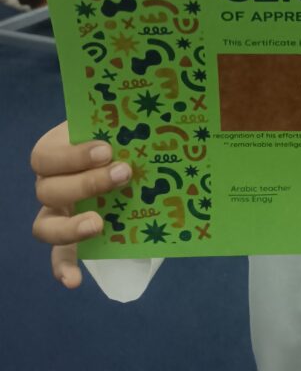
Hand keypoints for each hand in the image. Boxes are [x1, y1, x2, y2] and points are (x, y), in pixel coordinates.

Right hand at [31, 122, 132, 287]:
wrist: (122, 149)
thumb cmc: (118, 131)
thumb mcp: (118, 121)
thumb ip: (129, 120)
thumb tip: (161, 113)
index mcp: (55, 149)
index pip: (46, 155)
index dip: (72, 155)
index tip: (106, 149)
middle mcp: (50, 181)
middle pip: (48, 190)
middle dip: (87, 184)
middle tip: (124, 173)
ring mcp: (57, 211)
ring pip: (45, 225)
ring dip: (71, 227)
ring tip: (99, 224)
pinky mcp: (70, 235)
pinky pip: (59, 255)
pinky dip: (63, 268)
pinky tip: (75, 281)